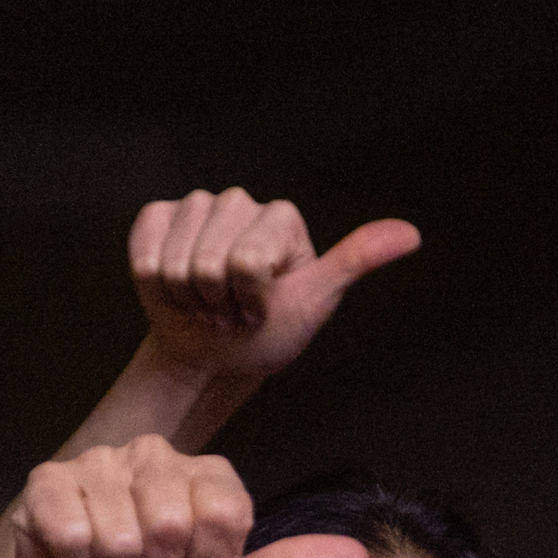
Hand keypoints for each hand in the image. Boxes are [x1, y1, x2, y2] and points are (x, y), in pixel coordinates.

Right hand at [132, 189, 419, 383]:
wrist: (212, 355)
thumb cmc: (267, 334)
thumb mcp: (315, 302)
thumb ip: (355, 261)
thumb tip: (413, 235)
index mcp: (283, 218)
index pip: (248, 263)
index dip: (248, 302)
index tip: (259, 313)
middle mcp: (242, 201)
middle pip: (210, 260)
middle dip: (216, 302)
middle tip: (228, 314)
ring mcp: (198, 206)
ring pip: (174, 258)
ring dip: (184, 297)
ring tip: (205, 305)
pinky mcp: (158, 217)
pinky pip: (144, 245)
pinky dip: (152, 281)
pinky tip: (172, 290)